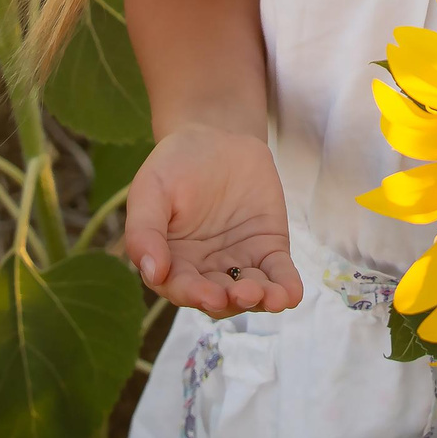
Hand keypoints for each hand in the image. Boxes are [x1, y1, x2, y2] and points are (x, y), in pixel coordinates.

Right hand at [122, 123, 303, 317]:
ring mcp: (238, 261)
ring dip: (262, 299)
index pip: (181, 287)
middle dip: (231, 300)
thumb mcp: (151, 189)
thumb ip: (145, 230)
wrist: (215, 138)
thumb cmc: (174, 165)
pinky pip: (277, 273)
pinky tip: (291, 294)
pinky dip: (285, 287)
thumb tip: (152, 273)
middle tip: (243, 293)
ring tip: (272, 297)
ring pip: (250, 292)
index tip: (209, 295)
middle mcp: (205, 270)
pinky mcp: (267, 249)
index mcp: (172, 262)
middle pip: (218, 297)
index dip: (194, 294)